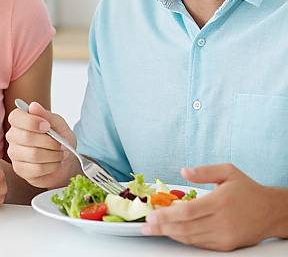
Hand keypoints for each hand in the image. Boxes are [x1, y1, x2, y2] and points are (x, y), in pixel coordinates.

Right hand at [6, 101, 78, 188]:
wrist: (65, 159)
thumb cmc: (59, 138)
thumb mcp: (58, 123)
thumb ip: (46, 115)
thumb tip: (33, 106)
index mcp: (19, 120)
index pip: (16, 117)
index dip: (32, 122)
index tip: (47, 126)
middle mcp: (12, 136)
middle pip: (26, 137)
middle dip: (49, 141)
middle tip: (61, 144)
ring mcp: (14, 154)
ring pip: (33, 155)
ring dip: (53, 155)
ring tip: (60, 154)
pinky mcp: (20, 169)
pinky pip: (36, 169)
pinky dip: (51, 166)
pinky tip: (54, 163)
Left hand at [142, 164, 279, 250]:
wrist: (272, 211)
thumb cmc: (247, 189)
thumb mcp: (228, 171)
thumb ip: (204, 171)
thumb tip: (183, 171)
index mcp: (220, 202)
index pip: (188, 212)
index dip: (167, 215)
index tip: (151, 215)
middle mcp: (222, 221)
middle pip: (186, 228)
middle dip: (162, 228)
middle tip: (145, 226)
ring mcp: (225, 236)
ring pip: (192, 238)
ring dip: (171, 235)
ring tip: (154, 229)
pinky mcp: (227, 245)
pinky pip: (201, 244)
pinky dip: (185, 240)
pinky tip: (173, 233)